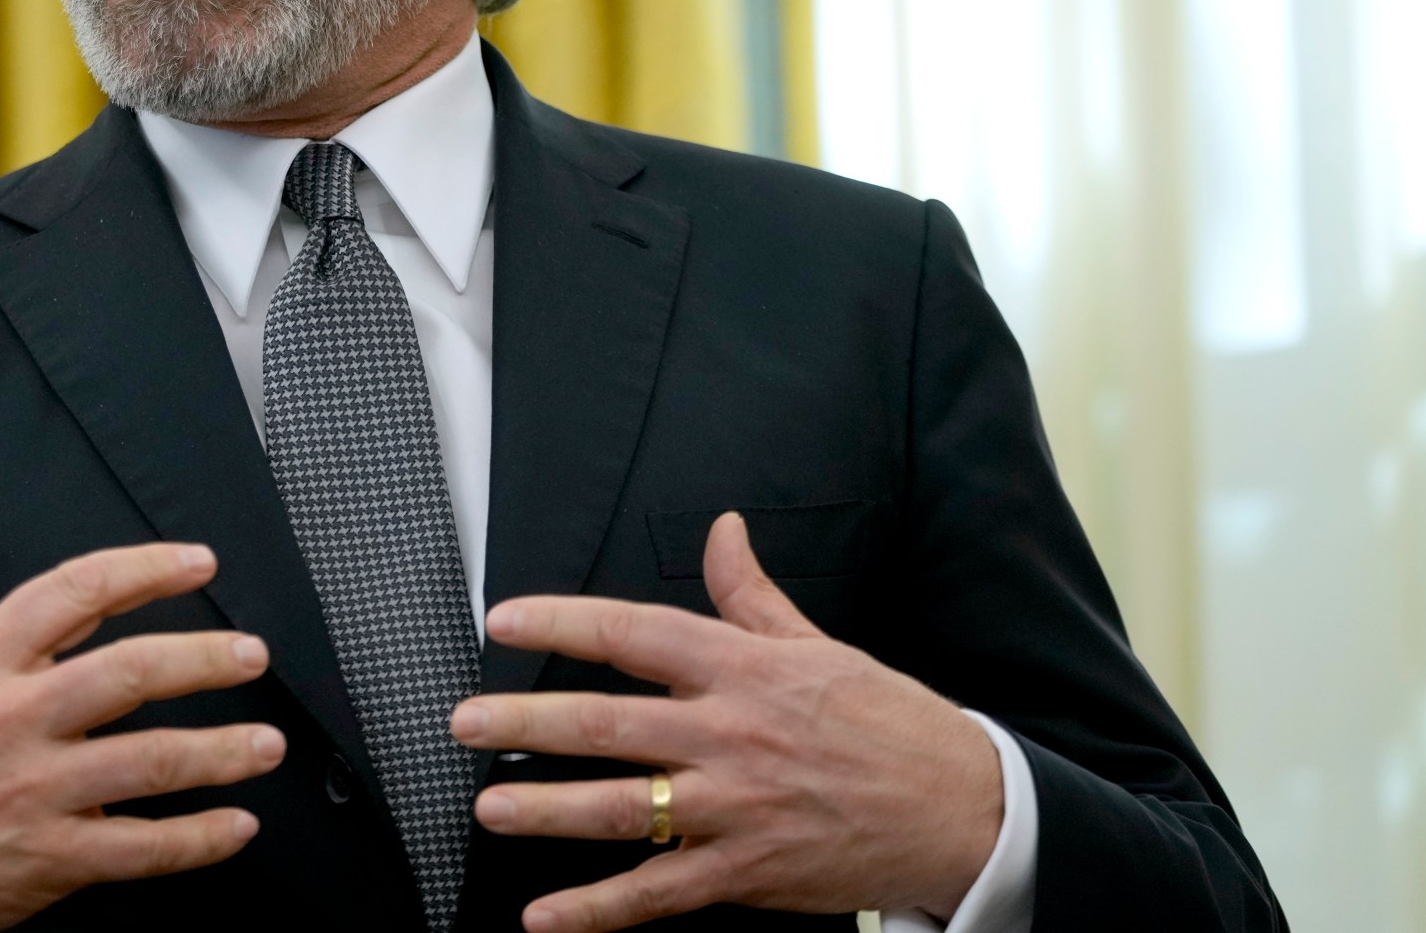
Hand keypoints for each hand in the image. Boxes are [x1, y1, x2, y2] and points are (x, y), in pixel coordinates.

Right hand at [0, 501, 286, 932]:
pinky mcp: (47, 860)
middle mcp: (11, 722)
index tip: (197, 563)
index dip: (143, 571)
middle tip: (253, 654)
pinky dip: (197, 841)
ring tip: (268, 742)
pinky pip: (139, 849)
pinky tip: (236, 827)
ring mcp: (33, 794)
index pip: (72, 594)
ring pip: (148, 763)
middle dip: (204, 660)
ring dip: (220, 751)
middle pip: (128, 675)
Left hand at [451, 512, 1000, 932]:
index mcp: (743, 670)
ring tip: (488, 808)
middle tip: (463, 722)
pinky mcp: (747, 870)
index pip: (635, 634)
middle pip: (607, 722)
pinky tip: (546, 916)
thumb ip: (752, 595)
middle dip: (524, 722)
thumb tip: (722, 530)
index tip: (503, 619)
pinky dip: (597, 910)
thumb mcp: (819, 645)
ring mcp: (736, 807)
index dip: (563, 623)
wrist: (962, 808)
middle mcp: (730, 734)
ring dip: (544, 810)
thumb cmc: (889, 723)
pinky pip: (658, 893)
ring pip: (620, 808)